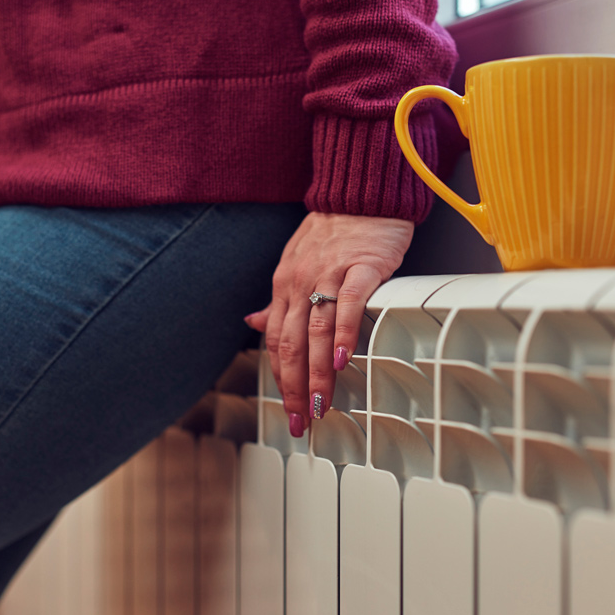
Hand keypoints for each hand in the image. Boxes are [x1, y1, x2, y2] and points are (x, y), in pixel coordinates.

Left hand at [245, 213, 413, 436]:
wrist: (360, 194)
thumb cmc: (333, 232)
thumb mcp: (295, 264)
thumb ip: (278, 300)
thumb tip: (253, 324)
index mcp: (284, 286)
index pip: (276, 342)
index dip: (280, 379)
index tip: (288, 410)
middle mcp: (299, 283)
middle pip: (293, 345)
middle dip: (295, 388)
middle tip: (301, 421)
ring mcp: (329, 275)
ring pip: (317, 332)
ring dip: (318, 373)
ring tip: (321, 404)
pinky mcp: (361, 267)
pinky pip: (349, 305)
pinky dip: (344, 334)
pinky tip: (345, 360)